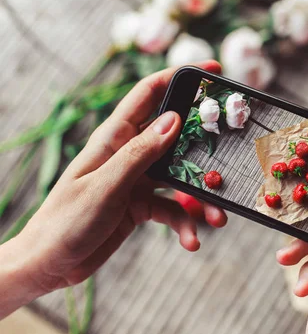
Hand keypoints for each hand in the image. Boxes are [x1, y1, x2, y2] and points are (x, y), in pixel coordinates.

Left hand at [0, 61, 226, 317]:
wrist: (49, 263)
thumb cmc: (66, 221)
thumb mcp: (106, 187)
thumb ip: (140, 154)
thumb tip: (174, 119)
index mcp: (115, 138)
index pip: (150, 94)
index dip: (180, 77)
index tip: (213, 70)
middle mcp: (129, 154)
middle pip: (176, 138)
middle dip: (206, 149)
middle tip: (233, 154)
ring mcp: (137, 180)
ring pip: (181, 178)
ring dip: (201, 198)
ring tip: (217, 218)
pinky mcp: (141, 205)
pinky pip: (173, 209)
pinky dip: (185, 224)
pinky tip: (191, 241)